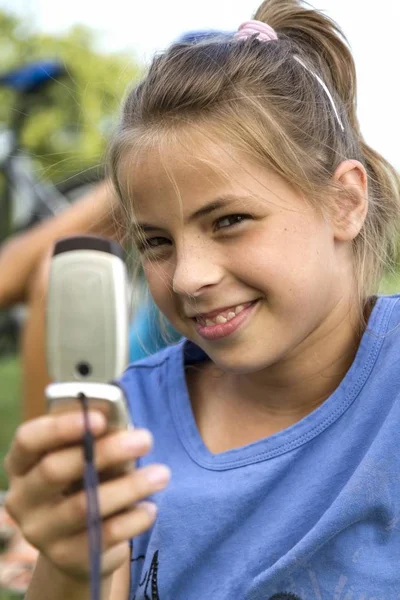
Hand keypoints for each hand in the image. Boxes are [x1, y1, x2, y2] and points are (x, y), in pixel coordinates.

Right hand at [4, 411, 169, 581]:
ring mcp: (41, 532)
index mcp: (22, 464)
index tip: (99, 418)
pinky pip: (103, 535)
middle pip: (55, 470)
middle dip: (105, 451)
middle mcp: (23, 499)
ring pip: (83, 506)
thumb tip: (123, 426)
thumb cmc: (86, 482)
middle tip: (146, 438)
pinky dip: (133, 519)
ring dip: (128, 486)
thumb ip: (96, 441)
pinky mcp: (66, 558)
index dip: (60, 427)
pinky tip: (151, 508)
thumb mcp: (86, 458)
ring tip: (162, 473)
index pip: (28, 440)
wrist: (79, 543)